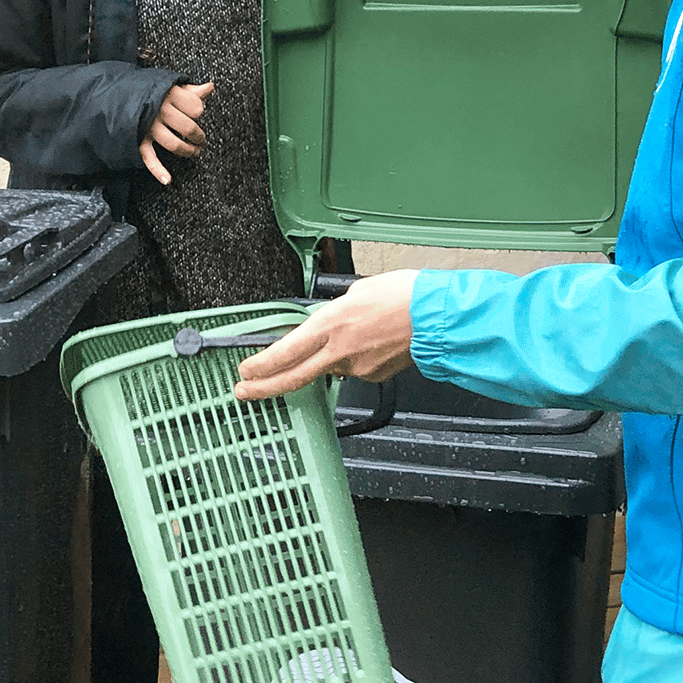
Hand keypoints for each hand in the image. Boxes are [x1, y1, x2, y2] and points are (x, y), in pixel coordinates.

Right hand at [138, 82, 214, 184]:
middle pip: (188, 128)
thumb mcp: (168, 85)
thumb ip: (190, 89)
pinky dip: (157, 170)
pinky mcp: (138, 139)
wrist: (116, 93)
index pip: (196, 109)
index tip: (197, 114)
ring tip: (194, 152)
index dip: (199, 113)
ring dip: (188, 151)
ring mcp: (149, 126)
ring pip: (174, 144)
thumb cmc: (147, 90)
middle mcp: (160, 111)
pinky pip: (149, 157)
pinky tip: (167, 180)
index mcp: (169, 94)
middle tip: (201, 140)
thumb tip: (210, 87)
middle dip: (199, 137)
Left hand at [233, 270, 418, 399]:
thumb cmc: (403, 295)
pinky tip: (372, 340)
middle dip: (264, 386)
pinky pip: (354, 367)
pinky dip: (355, 356)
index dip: (262, 365)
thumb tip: (326, 322)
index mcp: (331, 324)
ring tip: (358, 330)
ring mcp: (358, 367)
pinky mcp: (374, 376)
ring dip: (330, 356)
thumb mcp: (356, 292)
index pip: (286, 352)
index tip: (246, 371)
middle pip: (293, 376)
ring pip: (330, 367)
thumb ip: (333, 313)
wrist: (439, 315)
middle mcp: (340, 350)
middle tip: (244, 391)